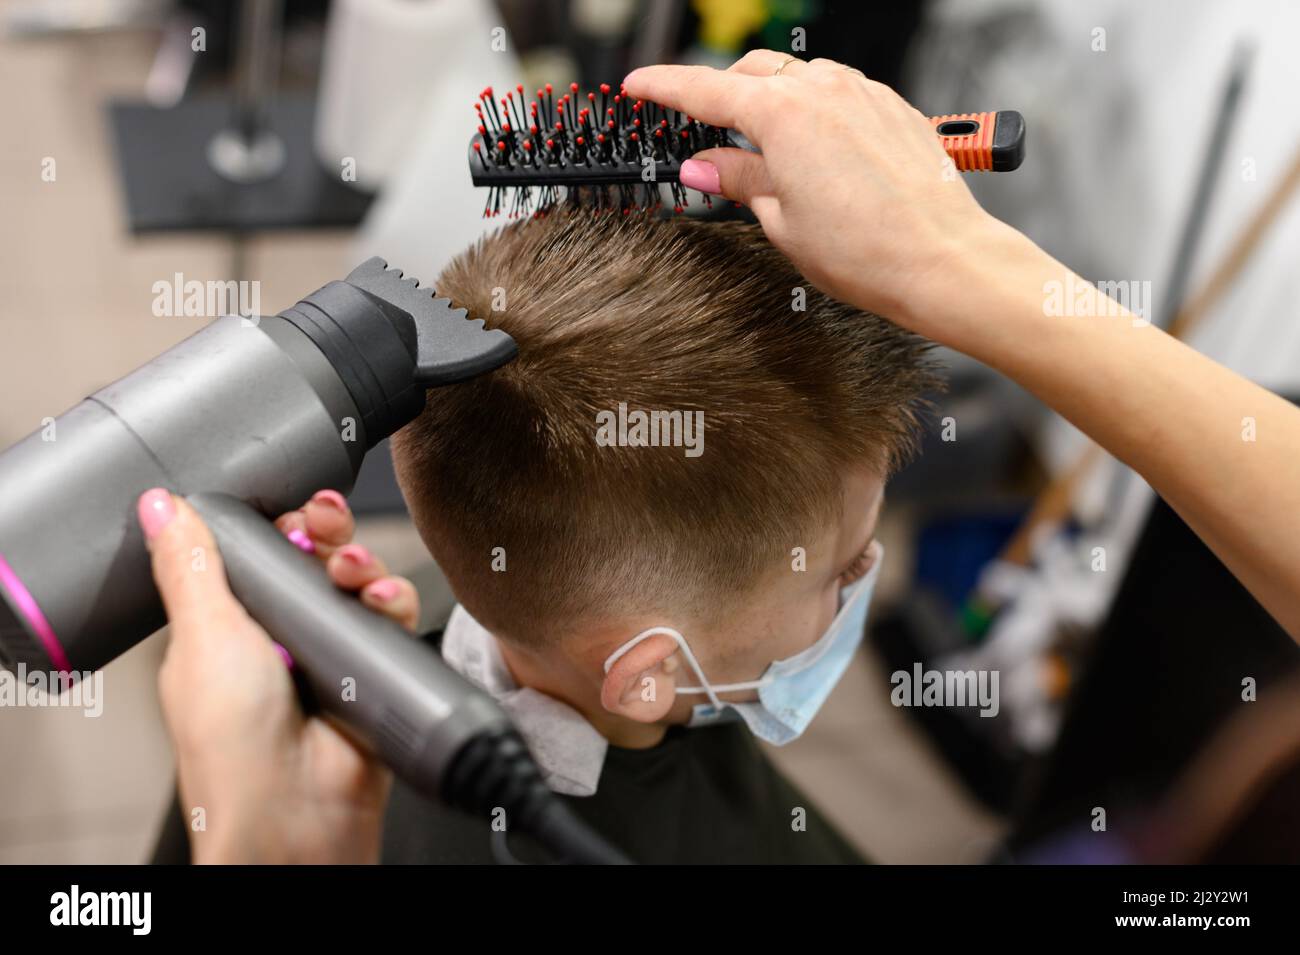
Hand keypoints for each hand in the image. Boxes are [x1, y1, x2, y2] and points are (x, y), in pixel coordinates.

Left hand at [138, 488, 419, 862]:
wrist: (295, 813)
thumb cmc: (233, 746)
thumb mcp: (203, 638)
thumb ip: (189, 567)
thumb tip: (160, 507)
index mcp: (225, 630)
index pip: (256, 555)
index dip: (276, 525)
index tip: (290, 511)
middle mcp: (279, 640)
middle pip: (312, 560)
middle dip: (325, 534)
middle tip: (327, 525)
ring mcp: (328, 656)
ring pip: (357, 582)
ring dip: (360, 565)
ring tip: (353, 572)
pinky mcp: (371, 672)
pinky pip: (393, 618)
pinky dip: (393, 602)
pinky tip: (381, 603)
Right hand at [624, 51, 1032, 340]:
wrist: (943, 259)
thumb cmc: (867, 251)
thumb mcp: (781, 220)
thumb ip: (739, 180)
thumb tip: (704, 165)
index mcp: (783, 114)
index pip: (704, 90)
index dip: (664, 88)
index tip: (638, 87)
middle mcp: (823, 90)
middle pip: (752, 73)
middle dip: (721, 94)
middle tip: (702, 131)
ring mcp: (862, 93)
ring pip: (798, 78)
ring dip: (770, 101)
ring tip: (762, 148)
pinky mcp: (891, 107)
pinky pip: (838, 93)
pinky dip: (813, 110)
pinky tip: (813, 149)